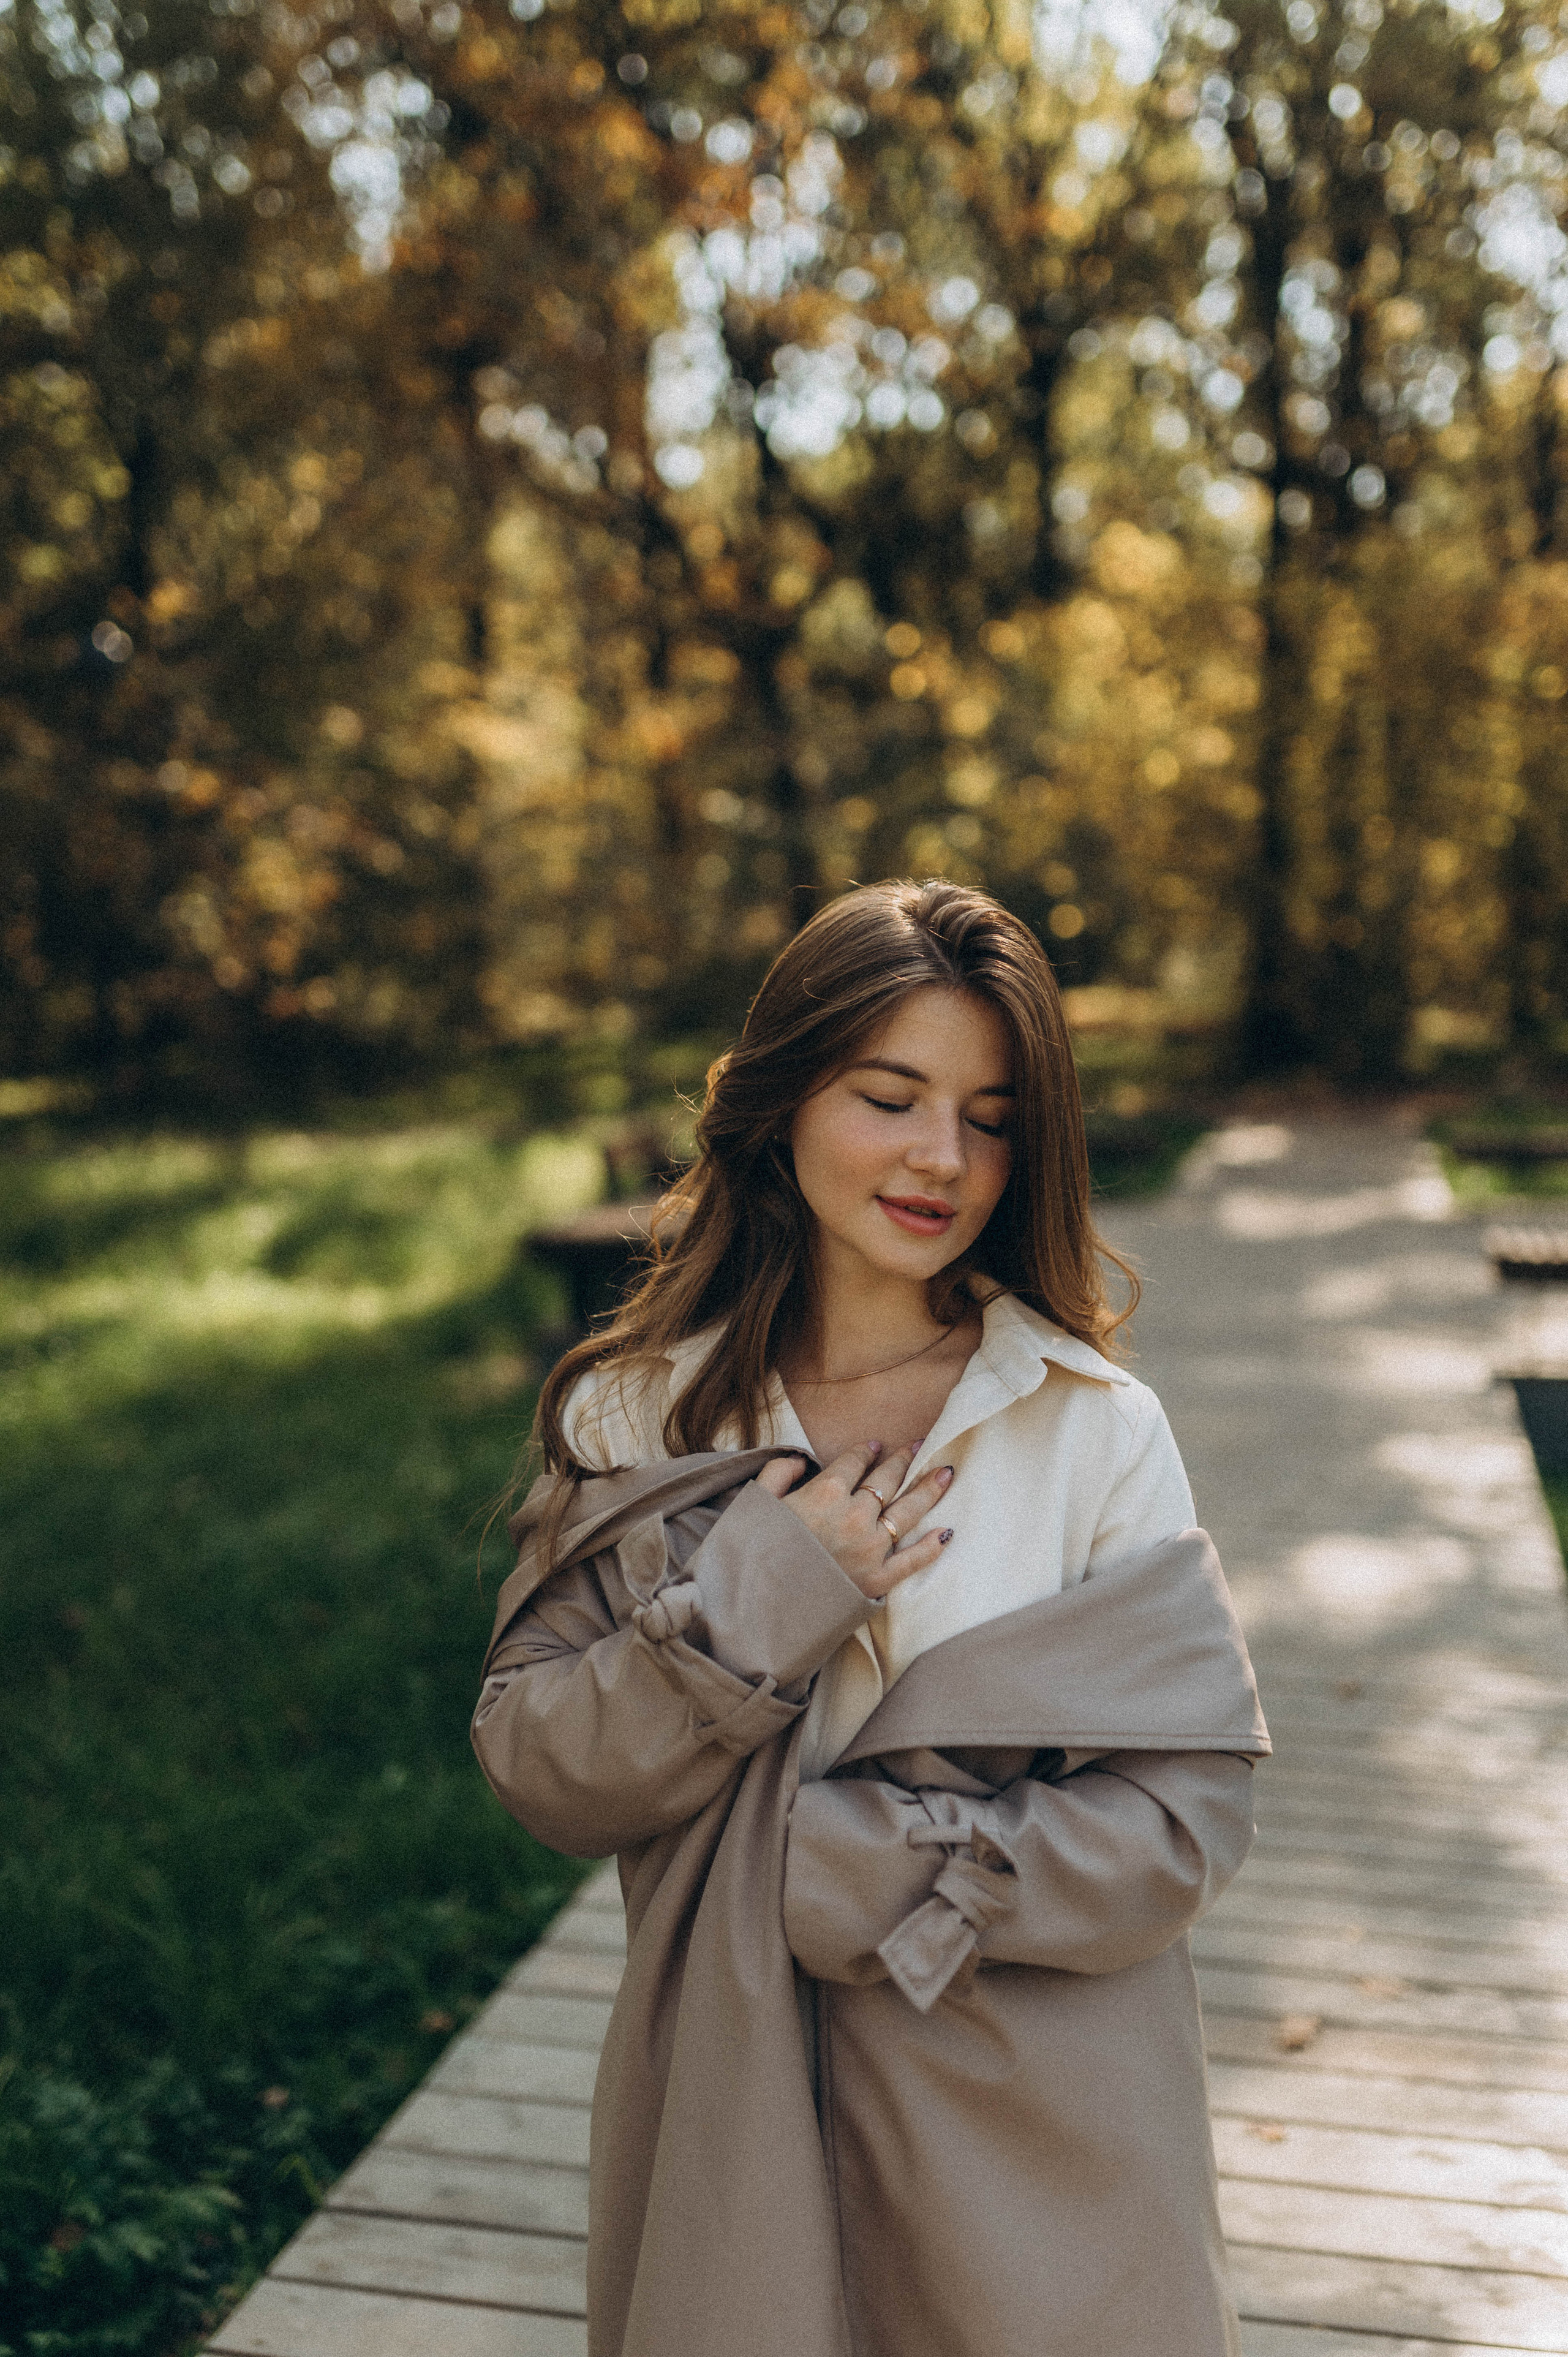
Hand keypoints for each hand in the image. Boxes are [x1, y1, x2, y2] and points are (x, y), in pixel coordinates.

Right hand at [755, 1442, 953, 1600]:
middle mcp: (854, 1515)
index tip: (874, 1446)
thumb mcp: (757, 1502)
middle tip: (918, 1445)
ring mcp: (870, 1548)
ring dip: (929, 1488)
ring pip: (908, 1510)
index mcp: (824, 1492)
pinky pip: (912, 1561)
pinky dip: (931, 1547)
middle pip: (886, 1479)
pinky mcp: (877, 1580)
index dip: (865, 1451)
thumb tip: (800, 1461)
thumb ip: (778, 1473)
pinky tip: (947, 1532)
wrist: (760, 1607)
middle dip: (903, 1459)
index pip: (854, 1462)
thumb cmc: (754, 1554)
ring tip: (946, 1473)